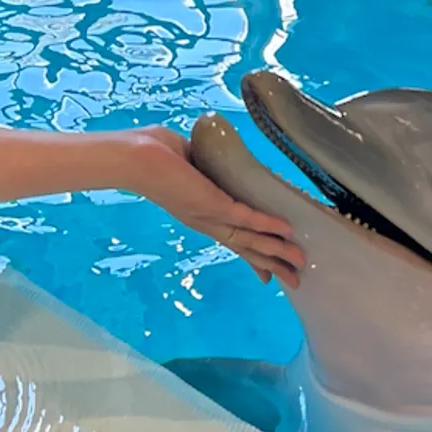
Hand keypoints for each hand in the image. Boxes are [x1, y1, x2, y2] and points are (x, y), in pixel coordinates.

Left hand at [127, 126, 304, 286]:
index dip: (252, 257)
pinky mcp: (211, 204)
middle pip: (245, 248)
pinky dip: (267, 225)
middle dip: (271, 264)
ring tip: (298, 261)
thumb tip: (217, 156)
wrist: (132, 156)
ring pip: (249, 239)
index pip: (232, 240)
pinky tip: (286, 231)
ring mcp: (208, 215)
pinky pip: (245, 218)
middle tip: (294, 280)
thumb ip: (205, 164)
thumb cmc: (152, 152)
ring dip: (276, 250)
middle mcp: (205, 221)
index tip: (268, 275)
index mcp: (199, 213)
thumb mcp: (188, 159)